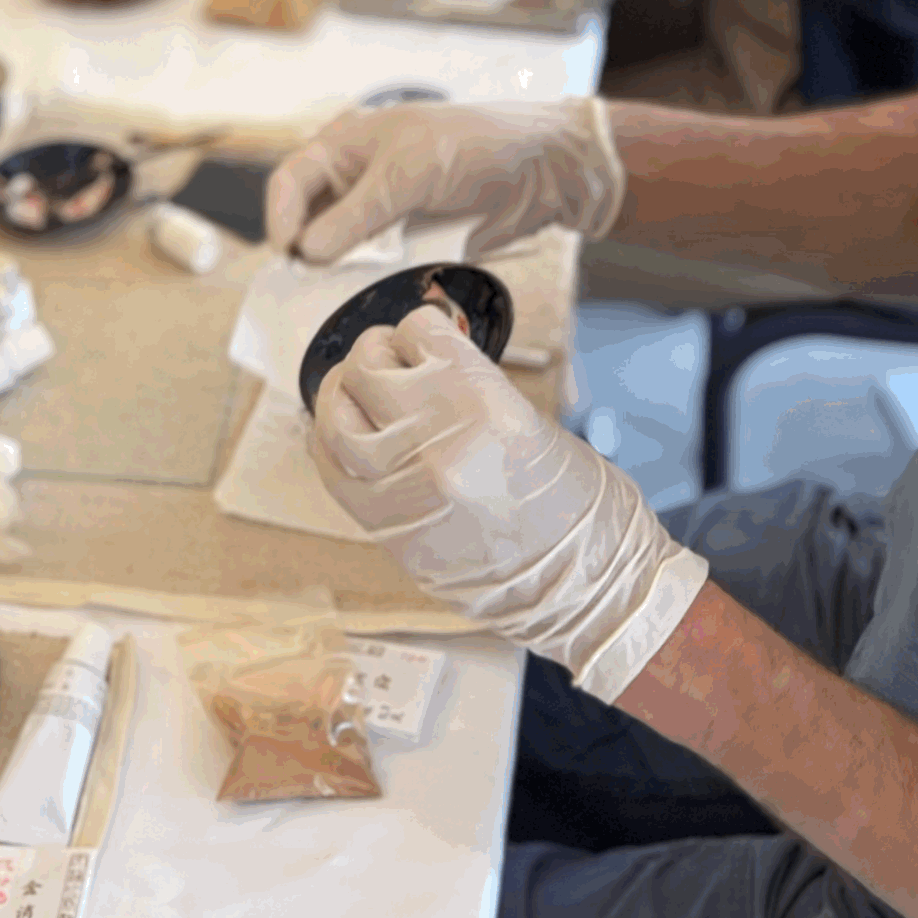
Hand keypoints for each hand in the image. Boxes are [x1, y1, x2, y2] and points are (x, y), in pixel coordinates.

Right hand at [265, 97, 625, 265]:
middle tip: (305, 286)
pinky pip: (377, 268)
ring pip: (340, 250)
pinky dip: (370, 284)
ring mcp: (384, 214)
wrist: (541, 170)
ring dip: (337, 273)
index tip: (289, 255)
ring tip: (333, 298)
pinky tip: (369, 298)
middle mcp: (358, 180)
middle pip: (309, 220)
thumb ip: (356, 215)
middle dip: (305, 252)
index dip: (281, 217)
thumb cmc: (473, 147)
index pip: (291, 182)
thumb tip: (309, 253)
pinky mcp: (410, 243)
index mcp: (347, 146)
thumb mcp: (407, 174)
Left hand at [311, 309, 707, 700]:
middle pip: (367, 368)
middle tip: (386, 354)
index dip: (419, 327)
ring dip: (343, 392)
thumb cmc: (582, 510)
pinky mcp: (385, 529)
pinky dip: (328, 441)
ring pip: (335, 416)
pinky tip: (341, 431)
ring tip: (355, 388)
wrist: (589, 590)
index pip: (418, 334)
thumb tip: (422, 364)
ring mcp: (403, 488)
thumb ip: (469, 390)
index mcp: (485, 405)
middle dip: (376, 352)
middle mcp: (436, 442)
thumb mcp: (534, 424)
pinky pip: (330, 469)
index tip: (422, 333)